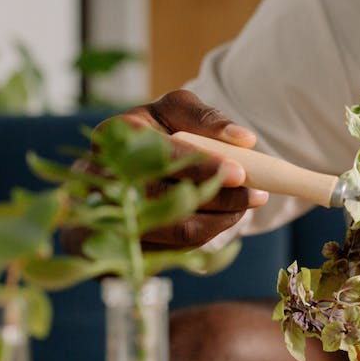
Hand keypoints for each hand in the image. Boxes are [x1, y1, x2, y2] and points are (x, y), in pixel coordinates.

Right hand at [69, 89, 267, 251]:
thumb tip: (245, 140)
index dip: (204, 167)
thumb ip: (207, 119)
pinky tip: (222, 220)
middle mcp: (103, 175)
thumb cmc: (155, 131)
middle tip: (256, 195)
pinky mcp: (120, 244)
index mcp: (117, 134)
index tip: (240, 173)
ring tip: (244, 206)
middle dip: (220, 200)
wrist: (120, 166)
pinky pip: (174, 249)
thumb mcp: (175, 111)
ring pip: (174, 230)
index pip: (163, 154)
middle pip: (169, 198)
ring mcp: (108, 214)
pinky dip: (205, 237)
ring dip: (219, 222)